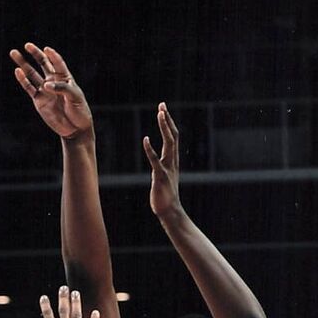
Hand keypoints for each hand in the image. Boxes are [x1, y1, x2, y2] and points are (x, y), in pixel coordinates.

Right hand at [10, 43, 92, 138]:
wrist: (75, 129)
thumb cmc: (79, 111)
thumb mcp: (75, 97)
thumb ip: (61, 88)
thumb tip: (46, 85)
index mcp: (65, 77)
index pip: (57, 62)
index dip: (52, 55)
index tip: (47, 49)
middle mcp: (53, 81)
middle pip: (42, 63)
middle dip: (35, 54)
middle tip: (27, 45)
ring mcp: (45, 90)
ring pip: (32, 74)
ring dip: (23, 64)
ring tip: (14, 53)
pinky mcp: (39, 100)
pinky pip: (29, 88)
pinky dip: (23, 80)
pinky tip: (17, 71)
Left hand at [142, 102, 181, 217]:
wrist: (170, 212)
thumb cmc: (165, 196)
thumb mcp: (164, 176)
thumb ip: (161, 166)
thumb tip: (157, 160)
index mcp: (172, 161)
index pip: (172, 137)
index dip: (168, 123)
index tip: (163, 109)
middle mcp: (172, 161)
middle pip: (172, 136)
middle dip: (167, 120)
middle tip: (162, 105)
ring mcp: (167, 168)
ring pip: (169, 144)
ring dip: (164, 128)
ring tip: (160, 114)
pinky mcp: (160, 177)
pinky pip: (155, 161)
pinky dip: (150, 150)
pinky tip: (145, 139)